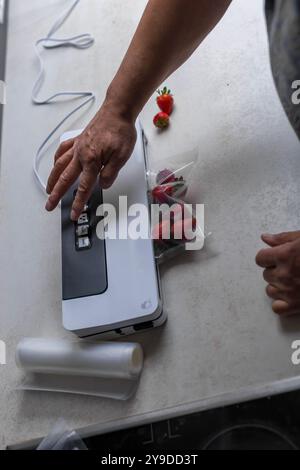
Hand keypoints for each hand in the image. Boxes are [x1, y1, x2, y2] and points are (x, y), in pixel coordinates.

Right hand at [45, 101, 136, 220]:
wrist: (117, 111)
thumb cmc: (120, 131)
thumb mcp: (122, 156)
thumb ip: (110, 173)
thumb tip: (102, 185)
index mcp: (91, 160)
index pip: (83, 187)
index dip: (78, 203)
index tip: (74, 214)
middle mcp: (81, 154)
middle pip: (65, 179)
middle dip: (56, 194)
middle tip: (49, 205)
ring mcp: (77, 146)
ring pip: (60, 165)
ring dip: (52, 179)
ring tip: (48, 189)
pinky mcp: (78, 139)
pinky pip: (63, 150)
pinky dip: (57, 159)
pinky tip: (55, 163)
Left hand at [256, 231, 299, 315]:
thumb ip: (283, 238)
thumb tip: (265, 238)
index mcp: (285, 255)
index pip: (260, 258)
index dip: (268, 257)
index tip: (277, 257)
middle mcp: (284, 274)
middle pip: (266, 274)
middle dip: (276, 270)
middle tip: (292, 268)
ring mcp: (290, 291)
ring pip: (270, 290)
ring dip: (279, 286)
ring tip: (294, 281)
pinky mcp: (296, 306)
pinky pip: (277, 308)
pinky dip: (281, 303)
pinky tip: (291, 296)